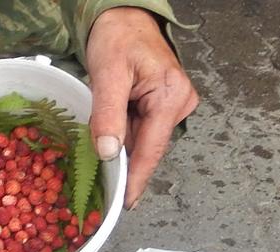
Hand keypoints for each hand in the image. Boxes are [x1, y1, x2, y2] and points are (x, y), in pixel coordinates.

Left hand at [86, 7, 198, 208]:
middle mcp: (179, 103)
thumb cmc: (117, 39)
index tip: (126, 204)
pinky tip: (109, 138)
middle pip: (147, 147)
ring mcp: (174, 105)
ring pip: (143, 141)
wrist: (124, 19)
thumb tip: (110, 153)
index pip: (152, 148)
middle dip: (124, 163)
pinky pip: (142, 131)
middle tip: (99, 185)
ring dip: (122, 148)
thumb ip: (108, 114)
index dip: (137, 178)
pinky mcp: (165, 106)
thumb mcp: (107, 74)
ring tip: (99, 154)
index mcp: (170, 96)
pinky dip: (124, 137)